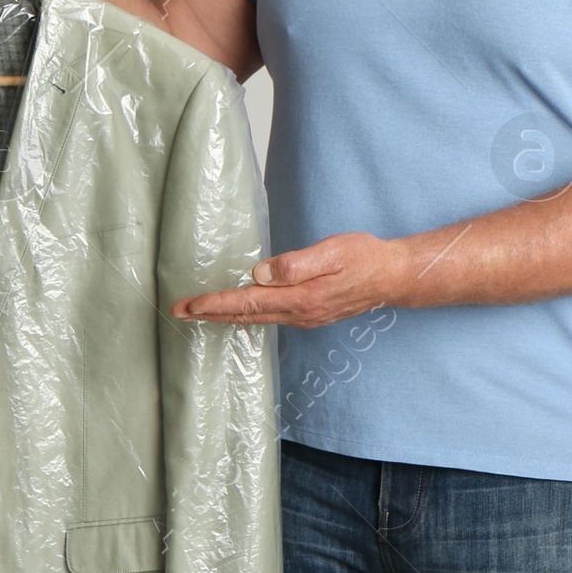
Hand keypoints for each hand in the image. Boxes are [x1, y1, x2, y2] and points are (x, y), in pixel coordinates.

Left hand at [173, 233, 401, 326]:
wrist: (393, 277)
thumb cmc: (365, 258)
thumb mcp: (332, 253)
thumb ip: (296, 265)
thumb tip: (260, 274)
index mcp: (301, 298)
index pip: (247, 302)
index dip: (214, 304)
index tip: (188, 305)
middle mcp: (299, 313)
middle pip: (245, 316)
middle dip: (209, 315)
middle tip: (178, 312)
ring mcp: (304, 317)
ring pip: (256, 319)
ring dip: (225, 317)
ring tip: (199, 314)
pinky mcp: (309, 314)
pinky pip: (270, 318)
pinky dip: (247, 316)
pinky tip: (238, 312)